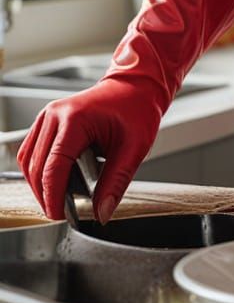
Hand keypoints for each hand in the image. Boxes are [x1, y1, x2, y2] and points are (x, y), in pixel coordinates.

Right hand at [17, 77, 164, 222]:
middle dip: (46, 194)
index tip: (60, 215)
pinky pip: (31, 151)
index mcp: (76, 119)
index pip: (54, 166)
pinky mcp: (47, 121)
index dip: (53, 196)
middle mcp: (56, 114)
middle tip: (62, 213)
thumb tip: (102, 212)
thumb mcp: (134, 148)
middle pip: (36, 166)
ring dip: (39, 184)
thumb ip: (116, 182)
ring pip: (28, 160)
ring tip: (58, 200)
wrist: (135, 86)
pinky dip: (39, 171)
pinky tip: (54, 182)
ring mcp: (48, 116)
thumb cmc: (136, 109)